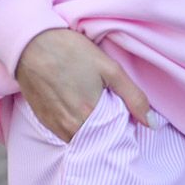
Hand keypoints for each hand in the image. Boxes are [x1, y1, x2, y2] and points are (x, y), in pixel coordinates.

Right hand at [14, 28, 155, 141]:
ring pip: (81, 139)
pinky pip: (66, 133)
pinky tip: (79, 104)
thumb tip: (153, 124)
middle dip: (108, 131)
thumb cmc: (72, 51)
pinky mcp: (44, 121)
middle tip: (112, 108)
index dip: (125, 130)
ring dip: (92, 129)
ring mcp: (54, 127)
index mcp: (89, 118)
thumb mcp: (109, 69)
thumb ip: (134, 97)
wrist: (31, 43)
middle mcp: (70, 129)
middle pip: (97, 141)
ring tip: (95, 104)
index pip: (114, 140)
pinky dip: (76, 125)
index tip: (129, 117)